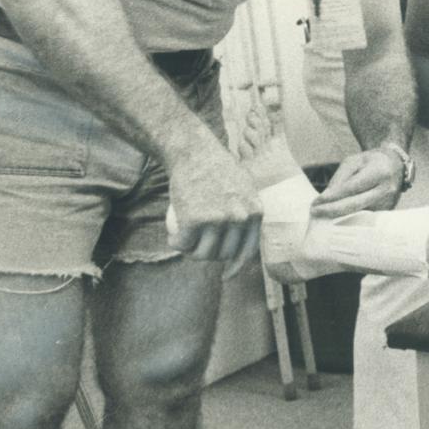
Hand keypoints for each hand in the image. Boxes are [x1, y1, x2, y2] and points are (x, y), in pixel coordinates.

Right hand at [165, 142, 261, 272]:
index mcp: (255, 212)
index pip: (248, 251)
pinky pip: (183, 244)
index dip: (236, 267)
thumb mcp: (245, 188)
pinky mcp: (194, 219)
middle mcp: (239, 218)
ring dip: (191, 253)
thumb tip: (243, 243)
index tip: (226, 275)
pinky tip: (173, 238)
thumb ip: (247, 212)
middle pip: (223, 255)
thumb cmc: (217, 168)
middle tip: (197, 244)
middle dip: (209, 256)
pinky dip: (175, 244)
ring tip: (185, 242)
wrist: (194, 152)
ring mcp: (217, 220)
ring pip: (202, 254)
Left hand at [312, 147, 403, 218]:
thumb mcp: (354, 161)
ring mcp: (388, 203)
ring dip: (338, 217)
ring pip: (359, 214)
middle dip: (332, 210)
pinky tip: (336, 219)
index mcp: (380, 172)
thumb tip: (326, 198)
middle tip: (314, 212)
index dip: (333, 196)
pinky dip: (348, 219)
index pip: (352, 188)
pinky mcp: (386, 212)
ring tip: (321, 216)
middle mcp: (386, 190)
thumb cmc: (371, 162)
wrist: (395, 166)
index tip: (316, 202)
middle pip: (355, 204)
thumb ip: (340, 178)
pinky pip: (364, 219)